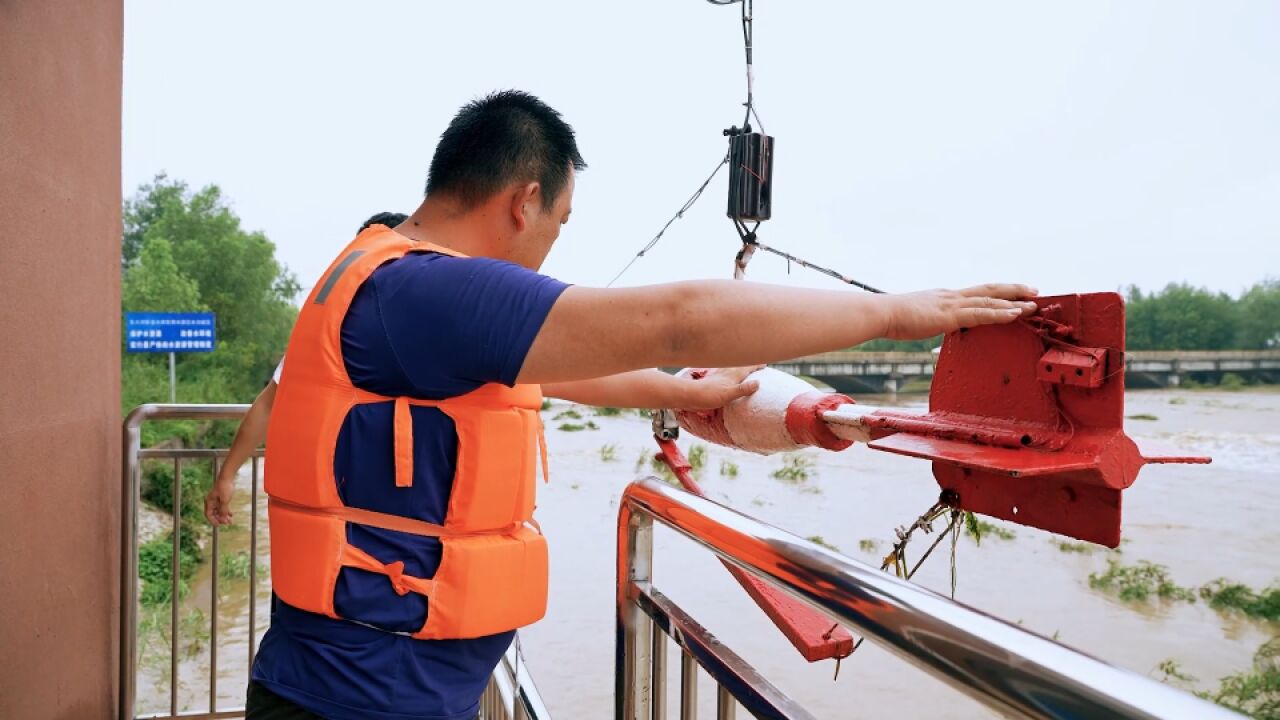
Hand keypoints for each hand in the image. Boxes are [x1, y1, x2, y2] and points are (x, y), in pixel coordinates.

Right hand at [204, 476, 234, 525]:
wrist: (228, 478)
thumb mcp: (225, 500)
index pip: (208, 514)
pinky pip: (223, 507)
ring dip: (224, 516)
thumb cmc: (224, 487)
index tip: (218, 525)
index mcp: (209, 502)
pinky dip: (227, 511)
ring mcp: (216, 501)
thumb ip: (223, 509)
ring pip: (219, 511)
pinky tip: (231, 515)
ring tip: (230, 521)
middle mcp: (211, 502)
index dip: (212, 520)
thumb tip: (223, 518)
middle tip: (228, 523)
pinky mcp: (221, 499)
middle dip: (220, 519)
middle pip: (214, 514)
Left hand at [675, 366, 763, 409]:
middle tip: (756, 360)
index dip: (756, 365)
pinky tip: (724, 371)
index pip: (747, 368)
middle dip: (748, 363)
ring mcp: (718, 375)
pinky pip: (724, 371)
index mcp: (732, 376)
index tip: (764, 363)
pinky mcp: (712, 379)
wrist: (690, 395)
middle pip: (740, 365)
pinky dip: (728, 369)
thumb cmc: (708, 396)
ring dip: (738, 364)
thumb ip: (742, 390)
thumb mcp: (728, 395)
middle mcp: (726, 373)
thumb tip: (758, 383)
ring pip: (731, 366)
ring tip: (743, 364)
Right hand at [884, 284, 1038, 339]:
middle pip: (989, 289)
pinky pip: (981, 313)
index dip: (997, 292)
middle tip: (1033, 291)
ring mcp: (952, 304)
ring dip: (1014, 302)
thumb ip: (928, 319)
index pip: (976, 292)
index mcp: (944, 297)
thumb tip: (928, 324)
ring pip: (990, 299)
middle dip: (1013, 290)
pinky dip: (1000, 313)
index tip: (1013, 293)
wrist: (882, 313)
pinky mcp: (950, 316)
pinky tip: (1015, 314)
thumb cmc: (892, 317)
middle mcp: (952, 296)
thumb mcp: (915, 316)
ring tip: (1033, 304)